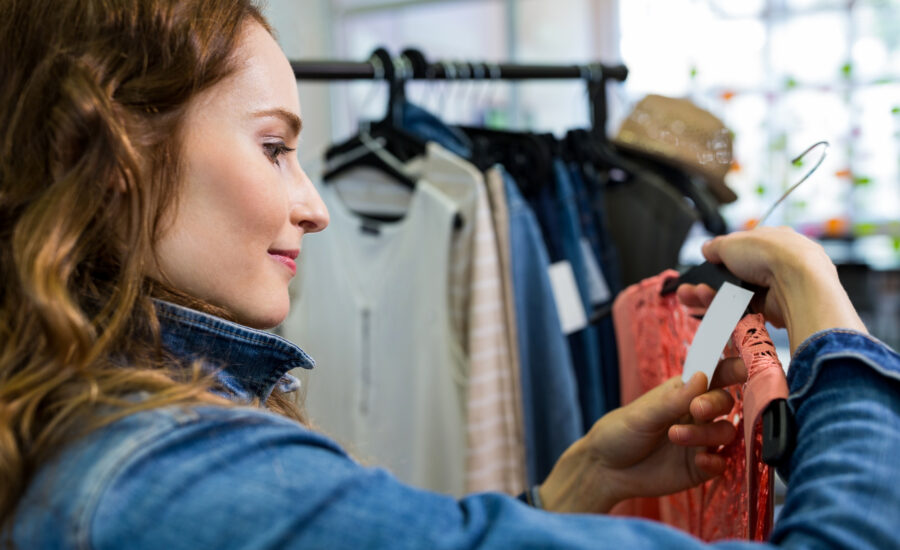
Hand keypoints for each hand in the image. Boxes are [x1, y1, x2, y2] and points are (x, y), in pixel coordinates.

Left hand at [539, 358, 745, 513]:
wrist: (606, 470)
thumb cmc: (620, 433)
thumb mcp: (642, 414)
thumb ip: (673, 399)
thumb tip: (703, 376)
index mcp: (682, 392)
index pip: (714, 375)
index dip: (732, 369)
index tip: (742, 368)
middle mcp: (696, 414)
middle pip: (725, 403)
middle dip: (715, 404)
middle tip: (695, 410)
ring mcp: (700, 440)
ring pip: (725, 432)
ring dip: (708, 434)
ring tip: (676, 437)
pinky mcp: (700, 467)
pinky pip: (722, 463)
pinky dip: (716, 461)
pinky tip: (701, 461)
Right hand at [691, 227, 865, 352]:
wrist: (798, 282)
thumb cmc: (770, 253)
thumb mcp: (732, 242)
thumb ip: (716, 247)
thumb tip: (707, 248)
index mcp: (773, 242)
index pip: (742, 252)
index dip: (721, 260)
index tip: (704, 268)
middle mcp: (776, 266)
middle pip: (733, 279)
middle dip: (706, 285)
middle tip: (686, 291)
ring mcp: (775, 290)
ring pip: (735, 297)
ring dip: (709, 297)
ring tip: (689, 297)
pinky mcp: (774, 312)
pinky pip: (744, 313)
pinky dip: (725, 312)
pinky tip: (709, 309)